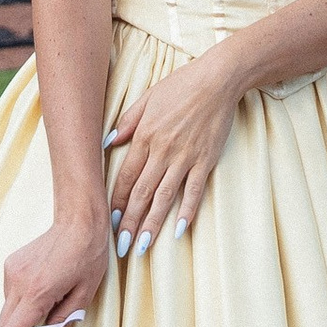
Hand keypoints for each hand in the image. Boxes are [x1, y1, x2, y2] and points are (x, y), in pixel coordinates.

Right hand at [0, 211, 111, 326]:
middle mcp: (18, 282)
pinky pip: (10, 294)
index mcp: (37, 291)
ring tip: (47, 302)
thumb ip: (61, 323)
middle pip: (3, 325)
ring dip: (22, 316)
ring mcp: (11, 271)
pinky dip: (22, 300)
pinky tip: (42, 288)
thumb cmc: (88, 257)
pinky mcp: (10, 264)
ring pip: (6, 310)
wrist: (79, 222)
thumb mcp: (83, 296)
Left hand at [104, 46, 244, 252]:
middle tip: (122, 247)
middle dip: (130, 222)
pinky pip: (195, 190)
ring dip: (152, 224)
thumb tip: (109, 142)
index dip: (117, 201)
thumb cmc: (181, 85)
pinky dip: (187, 210)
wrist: (218, 79)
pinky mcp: (206, 160)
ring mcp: (185, 157)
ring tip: (143, 247)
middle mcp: (163, 151)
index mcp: (145, 136)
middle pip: (142, 193)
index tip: (110, 221)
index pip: (126, 176)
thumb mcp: (147, 98)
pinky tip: (180, 229)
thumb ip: (128, 122)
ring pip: (164, 197)